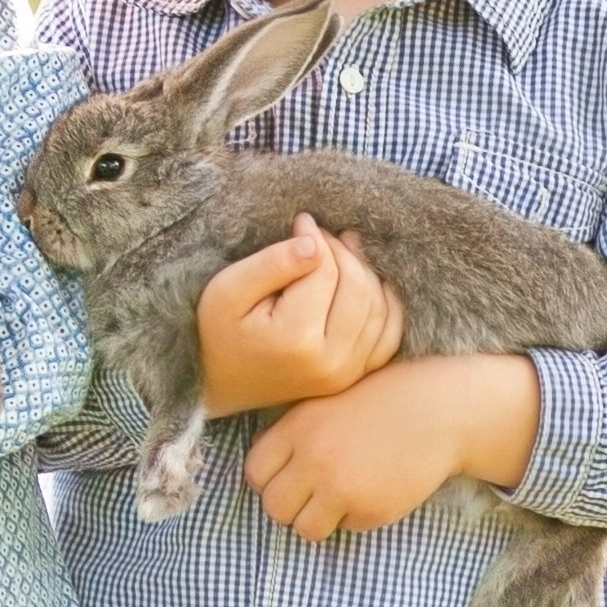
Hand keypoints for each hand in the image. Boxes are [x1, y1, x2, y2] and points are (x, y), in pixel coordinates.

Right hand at [197, 214, 404, 417]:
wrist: (219, 384)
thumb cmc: (217, 332)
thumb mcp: (227, 291)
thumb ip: (272, 264)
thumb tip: (314, 242)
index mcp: (297, 339)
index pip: (326, 271)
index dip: (317, 238)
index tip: (301, 222)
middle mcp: (331, 363)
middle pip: (359, 287)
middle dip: (343, 251)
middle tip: (320, 234)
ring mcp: (347, 374)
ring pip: (379, 307)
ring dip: (365, 271)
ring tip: (340, 250)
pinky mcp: (354, 377)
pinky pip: (388, 335)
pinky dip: (386, 304)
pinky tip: (368, 283)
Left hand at [244, 354, 540, 541]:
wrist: (438, 411)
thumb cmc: (382, 400)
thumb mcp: (328, 401)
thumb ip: (294, 433)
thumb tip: (267, 469)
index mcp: (299, 427)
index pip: (254, 472)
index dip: (267, 477)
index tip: (285, 474)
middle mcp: (314, 459)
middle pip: (273, 507)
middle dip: (288, 504)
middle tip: (310, 492)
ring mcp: (342, 489)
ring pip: (303, 529)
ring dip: (316, 518)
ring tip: (337, 497)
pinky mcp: (369, 511)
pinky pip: (344, 529)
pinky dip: (352, 517)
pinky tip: (370, 489)